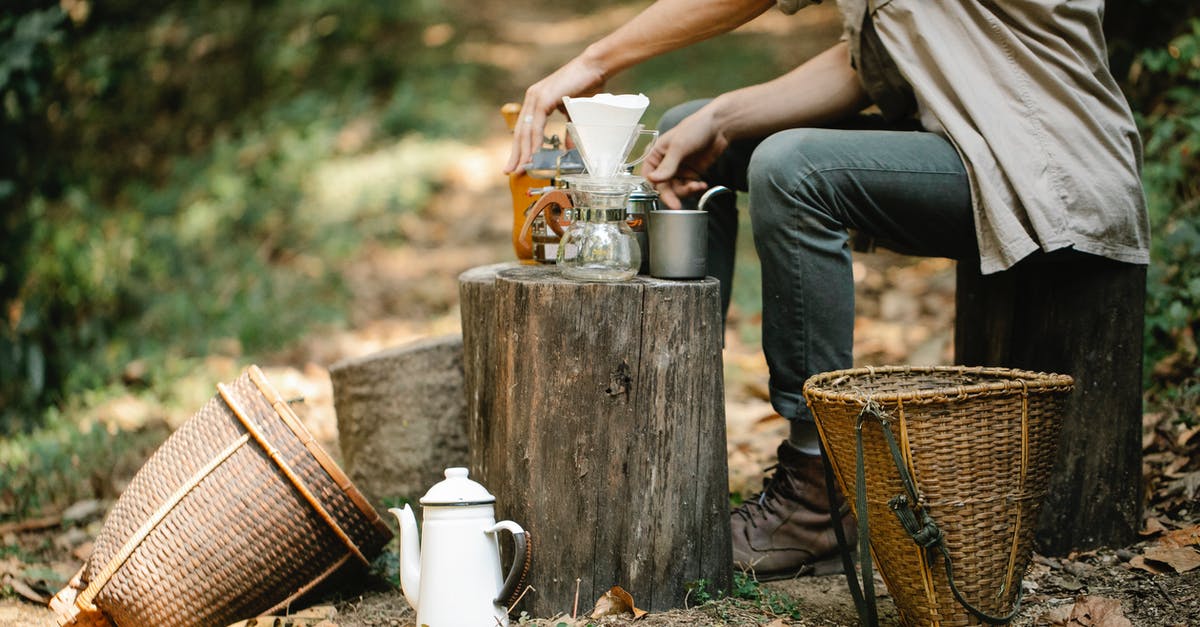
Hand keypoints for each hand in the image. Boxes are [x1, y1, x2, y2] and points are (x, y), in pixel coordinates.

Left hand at [504, 56, 607, 173]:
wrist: (594, 68)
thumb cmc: (587, 87)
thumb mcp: (574, 114)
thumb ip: (569, 132)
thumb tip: (568, 151)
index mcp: (536, 101)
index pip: (523, 129)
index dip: (518, 147)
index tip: (515, 163)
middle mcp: (532, 98)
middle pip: (519, 132)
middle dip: (515, 154)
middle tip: (510, 171)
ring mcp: (536, 98)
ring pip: (526, 131)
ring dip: (523, 152)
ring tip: (521, 168)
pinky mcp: (544, 99)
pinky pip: (536, 126)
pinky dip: (534, 142)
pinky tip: (533, 155)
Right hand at [643, 107, 728, 208]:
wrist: (719, 126)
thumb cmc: (695, 128)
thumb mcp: (678, 146)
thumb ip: (667, 165)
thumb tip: (653, 179)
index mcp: (657, 154)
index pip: (649, 175)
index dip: (654, 186)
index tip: (661, 194)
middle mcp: (666, 163)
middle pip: (663, 186)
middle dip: (671, 195)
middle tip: (676, 205)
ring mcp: (680, 169)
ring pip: (676, 189)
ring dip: (686, 191)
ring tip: (696, 186)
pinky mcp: (692, 173)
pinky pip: (689, 187)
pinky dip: (695, 188)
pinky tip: (701, 184)